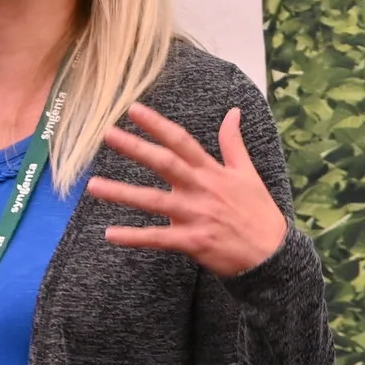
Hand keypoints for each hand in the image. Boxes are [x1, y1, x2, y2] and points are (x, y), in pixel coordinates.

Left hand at [87, 103, 289, 277]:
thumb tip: (233, 112)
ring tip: (93, 185)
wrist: (271, 255)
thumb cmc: (259, 213)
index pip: (182, 141)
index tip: (134, 110)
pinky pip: (157, 239)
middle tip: (107, 134)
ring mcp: (195, 216)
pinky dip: (134, 237)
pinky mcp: (192, 242)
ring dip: (122, 193)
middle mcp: (201, 189)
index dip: (157, 125)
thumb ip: (233, 143)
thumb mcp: (248, 173)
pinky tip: (110, 234)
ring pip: (152, 201)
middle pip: (164, 164)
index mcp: (212, 171)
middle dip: (135, 148)